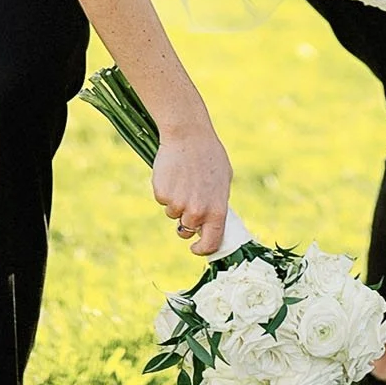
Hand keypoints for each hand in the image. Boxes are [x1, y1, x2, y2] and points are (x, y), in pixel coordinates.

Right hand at [151, 128, 231, 256]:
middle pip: (186, 228)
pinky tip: (173, 173)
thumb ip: (217, 205)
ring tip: (183, 178)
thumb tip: (212, 223)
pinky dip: (165, 190)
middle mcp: (198, 211)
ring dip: (175, 201)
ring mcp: (178, 204)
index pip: (211, 243)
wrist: (188, 135)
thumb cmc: (209, 155)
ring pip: (173, 213)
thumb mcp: (223, 182)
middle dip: (185, 219)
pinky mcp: (162, 194)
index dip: (202, 249)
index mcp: (217, 210)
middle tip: (187, 198)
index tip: (195, 247)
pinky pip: (162, 199)